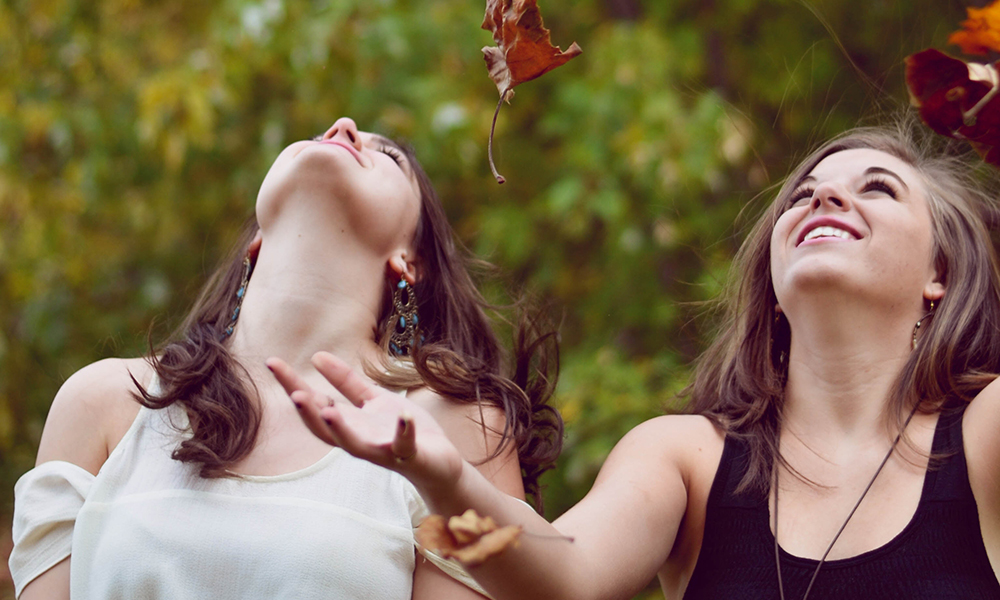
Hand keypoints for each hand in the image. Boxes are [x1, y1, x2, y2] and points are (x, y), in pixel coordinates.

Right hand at [266, 352, 463, 490]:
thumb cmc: (400, 429)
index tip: (272, 362)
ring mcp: (382, 450)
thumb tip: (316, 356)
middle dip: (309, 413)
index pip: (314, 404)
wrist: (437, 460)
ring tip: (329, 410)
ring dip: (342, 429)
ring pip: (355, 445)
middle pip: (325, 429)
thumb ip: (346, 383)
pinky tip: (404, 415)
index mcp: (348, 424)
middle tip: (294, 394)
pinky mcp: (408, 455)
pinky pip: (404, 445)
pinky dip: (404, 431)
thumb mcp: (371, 400)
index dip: (292, 385)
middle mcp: (358, 440)